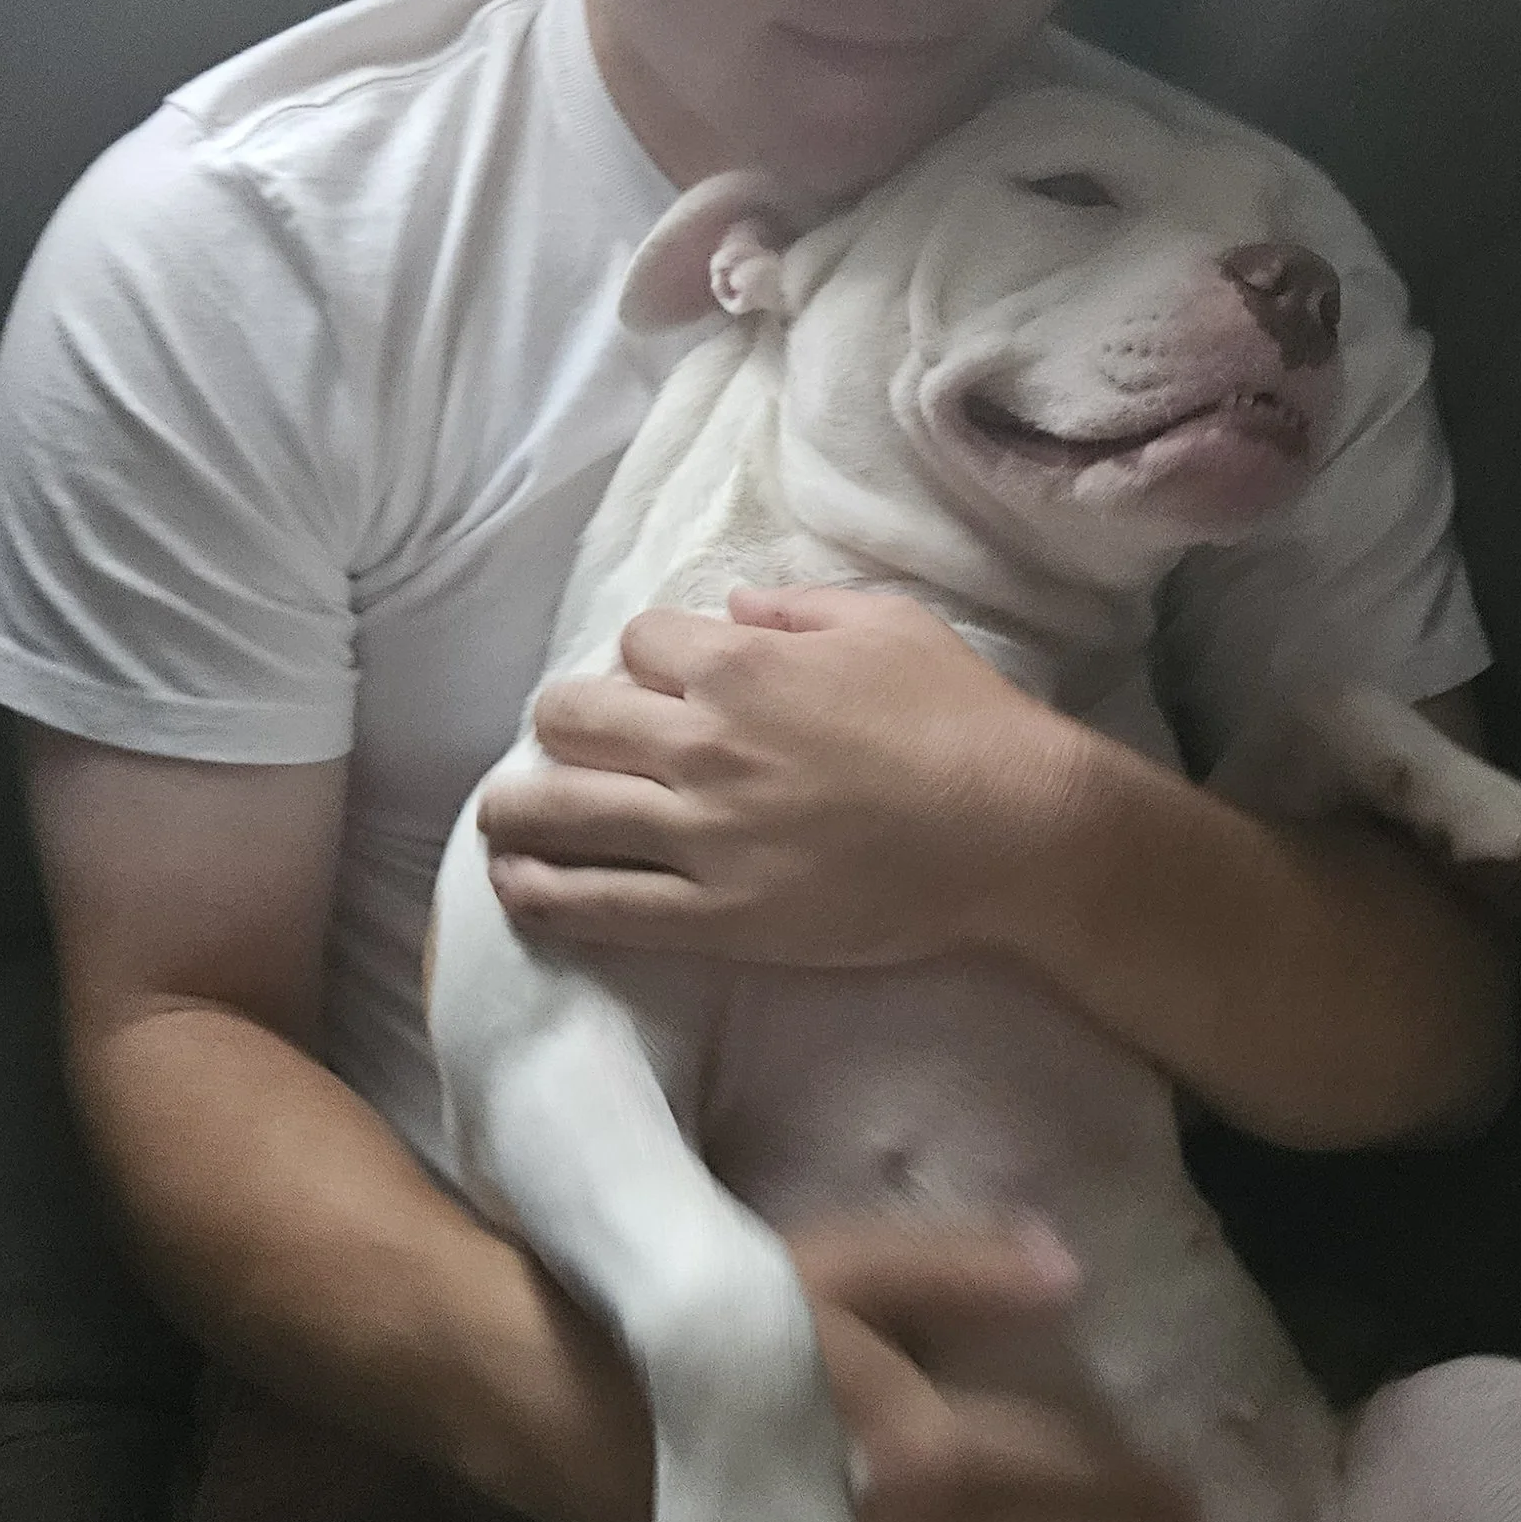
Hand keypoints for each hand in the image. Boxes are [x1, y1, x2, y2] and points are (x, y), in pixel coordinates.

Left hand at [478, 585, 1088, 965]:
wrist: (1016, 833)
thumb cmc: (964, 720)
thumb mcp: (888, 622)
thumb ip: (796, 608)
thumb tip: (732, 605)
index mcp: (740, 664)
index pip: (636, 641)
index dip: (643, 657)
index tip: (661, 681)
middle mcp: (702, 745)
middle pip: (569, 718)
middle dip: (561, 724)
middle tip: (569, 744)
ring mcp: (701, 836)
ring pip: (559, 812)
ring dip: (516, 811)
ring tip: (504, 820)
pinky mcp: (716, 917)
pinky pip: (599, 906)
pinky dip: (543, 897)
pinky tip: (517, 890)